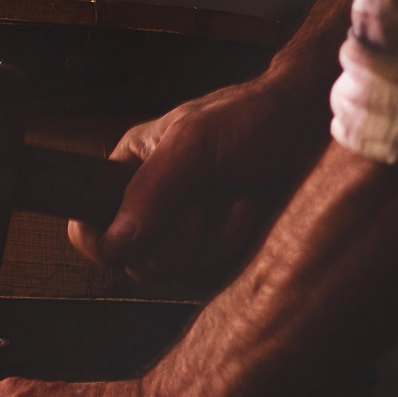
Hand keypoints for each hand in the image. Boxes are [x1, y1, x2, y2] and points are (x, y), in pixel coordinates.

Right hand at [68, 71, 326, 289]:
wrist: (309, 126)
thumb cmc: (249, 118)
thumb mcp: (193, 142)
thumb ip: (151, 190)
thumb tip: (116, 243)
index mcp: (128, 176)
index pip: (88, 230)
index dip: (101, 243)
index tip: (128, 239)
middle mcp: (150, 210)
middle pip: (135, 264)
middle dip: (176, 238)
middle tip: (202, 203)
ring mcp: (184, 236)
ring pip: (174, 275)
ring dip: (212, 238)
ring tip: (235, 198)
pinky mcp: (218, 254)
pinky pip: (209, 278)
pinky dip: (232, 246)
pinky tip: (248, 211)